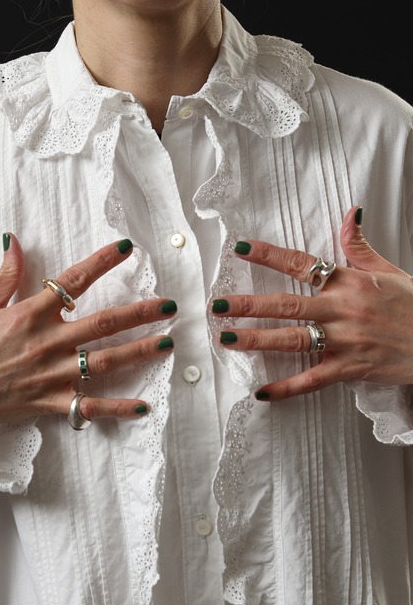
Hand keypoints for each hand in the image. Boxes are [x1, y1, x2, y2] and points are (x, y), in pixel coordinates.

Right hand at [0, 234, 175, 452]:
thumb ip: (5, 275)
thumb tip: (15, 241)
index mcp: (29, 314)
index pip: (73, 281)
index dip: (102, 262)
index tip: (127, 248)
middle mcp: (46, 342)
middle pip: (102, 323)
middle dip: (139, 312)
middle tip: (169, 304)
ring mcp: (51, 374)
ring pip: (104, 361)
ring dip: (139, 351)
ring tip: (168, 343)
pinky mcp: (49, 402)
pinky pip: (88, 406)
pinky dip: (116, 409)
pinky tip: (143, 407)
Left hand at [212, 206, 412, 400]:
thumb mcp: (388, 270)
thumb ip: (359, 246)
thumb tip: (349, 212)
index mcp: (349, 282)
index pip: (301, 264)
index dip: (269, 255)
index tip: (239, 249)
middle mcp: (343, 310)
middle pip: (287, 304)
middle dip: (249, 304)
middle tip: (217, 305)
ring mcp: (346, 341)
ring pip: (294, 340)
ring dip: (258, 340)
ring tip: (227, 339)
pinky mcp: (351, 369)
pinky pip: (313, 380)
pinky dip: (287, 388)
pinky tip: (262, 392)